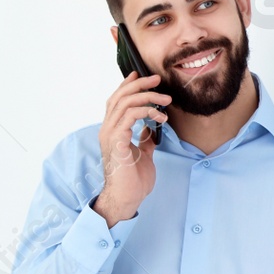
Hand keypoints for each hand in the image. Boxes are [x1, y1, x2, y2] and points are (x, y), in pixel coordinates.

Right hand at [93, 72, 169, 225]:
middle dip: (139, 84)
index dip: (127, 85)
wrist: (127, 198)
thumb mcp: (143, 154)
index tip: (142, 76)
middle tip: (157, 80)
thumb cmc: (133, 180)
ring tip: (166, 100)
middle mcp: (108, 129)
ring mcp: (110, 134)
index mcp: (112, 130)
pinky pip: (130, 115)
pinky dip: (146, 111)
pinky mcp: (117, 141)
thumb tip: (150, 128)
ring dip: (148, 97)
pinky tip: (159, 117)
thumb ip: (144, 139)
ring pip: (125, 102)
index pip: (116, 100)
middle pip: (119, 96)